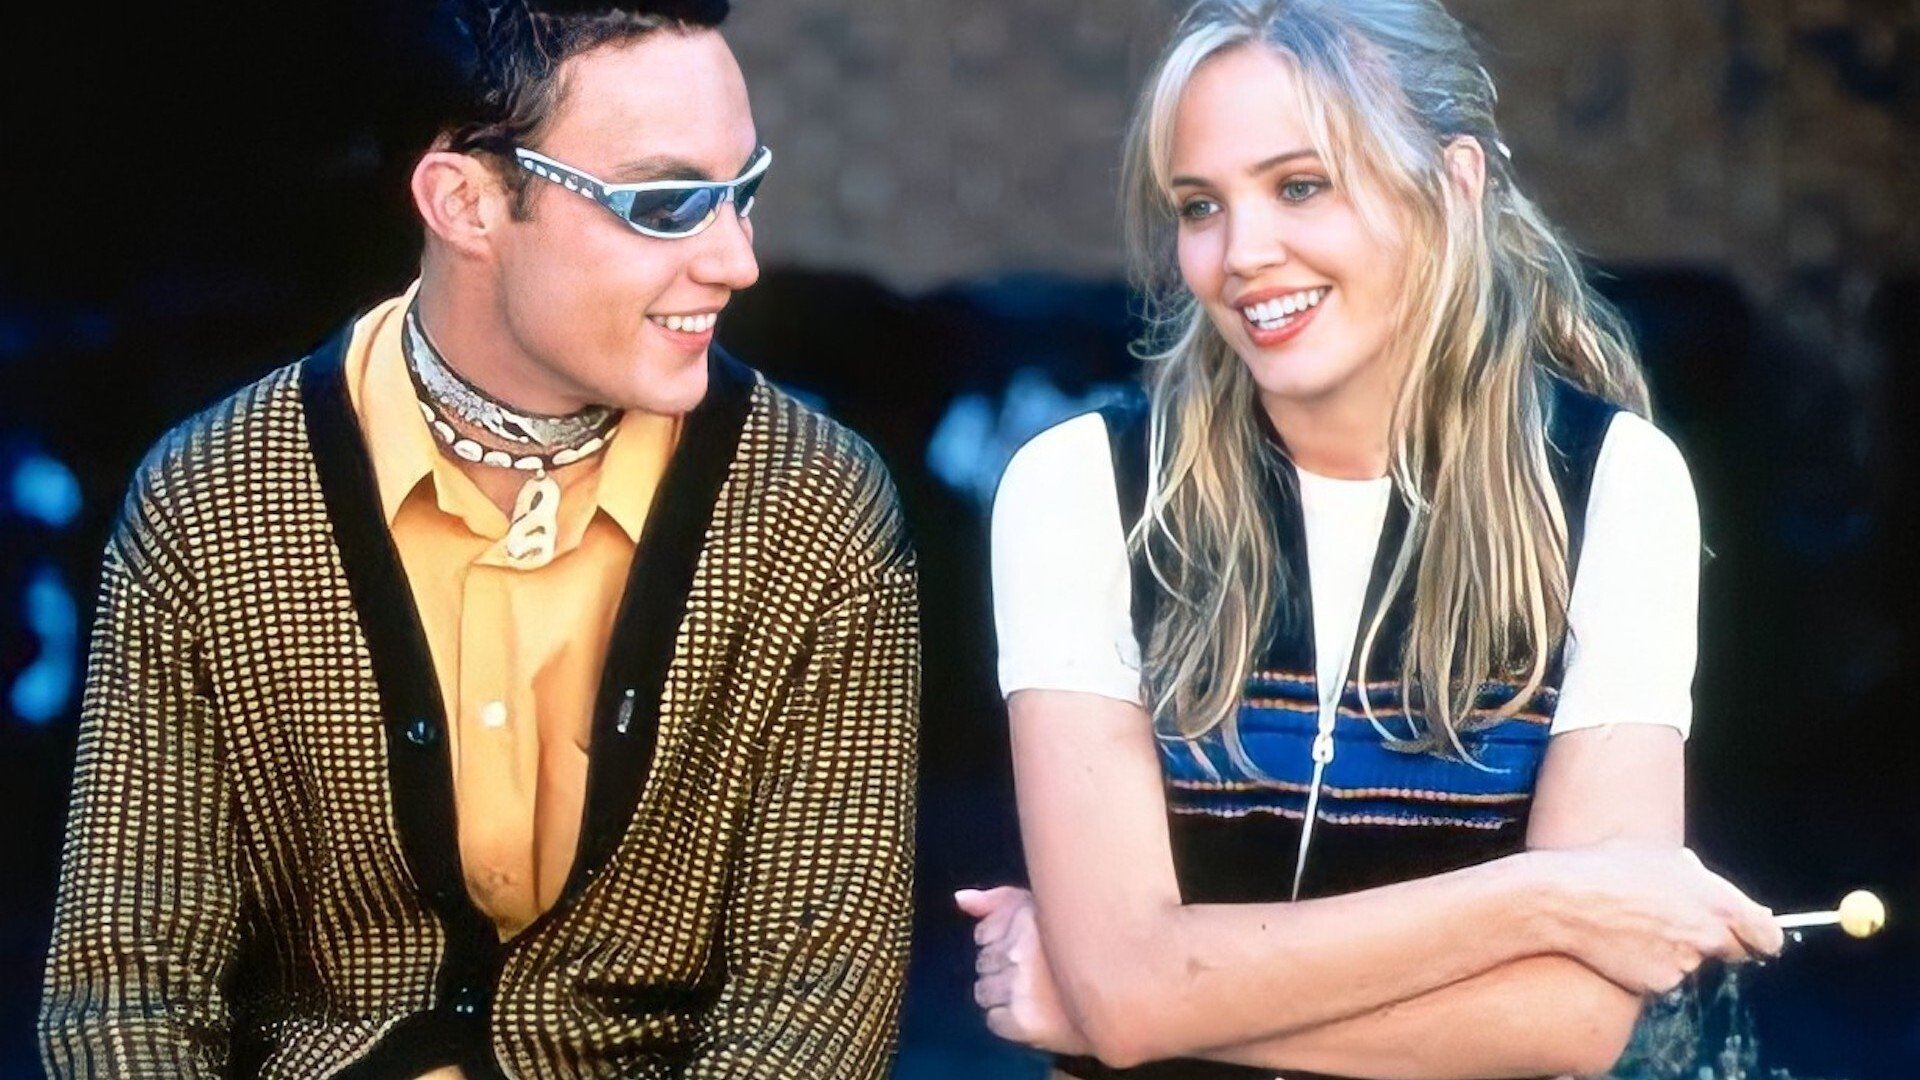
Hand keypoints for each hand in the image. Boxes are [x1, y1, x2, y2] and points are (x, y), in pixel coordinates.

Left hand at [955, 886, 1092, 1054]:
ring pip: (983, 991)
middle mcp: (1019, 952)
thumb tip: (960, 899)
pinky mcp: (1022, 1021)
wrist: (1119, 997)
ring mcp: (1019, 987)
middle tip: (1035, 973)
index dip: (1002, 943)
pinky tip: (1032, 1010)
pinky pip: (993, 1020)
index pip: (983, 934)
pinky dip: (1007, 1019)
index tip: (1027, 949)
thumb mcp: (1040, 908)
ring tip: (1035, 992)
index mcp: (1025, 919)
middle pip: (982, 963)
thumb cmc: (1078, 947)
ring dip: (1002, 993)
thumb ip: (998, 901)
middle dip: (1002, 967)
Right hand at [1530, 843, 1783, 995]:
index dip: (1760, 938)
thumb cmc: (1608, 867)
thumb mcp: (1662, 856)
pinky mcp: (1657, 984)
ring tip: (1634, 925)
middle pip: (1731, 952)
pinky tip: (1622, 943)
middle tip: (1676, 924)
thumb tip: (1712, 888)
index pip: (1769, 937)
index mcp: (1719, 903)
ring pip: (1690, 963)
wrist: (1563, 899)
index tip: (1751, 937)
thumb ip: (1699, 878)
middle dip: (1711, 941)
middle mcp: (1709, 937)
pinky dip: (1647, 966)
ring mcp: (1684, 964)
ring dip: (1672, 952)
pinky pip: (1661, 978)